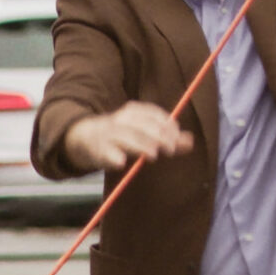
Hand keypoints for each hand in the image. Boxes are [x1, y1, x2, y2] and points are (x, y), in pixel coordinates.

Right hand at [64, 101, 193, 171]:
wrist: (85, 137)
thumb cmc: (122, 135)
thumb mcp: (145, 132)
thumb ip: (167, 137)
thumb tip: (190, 141)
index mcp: (133, 112)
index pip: (153, 115)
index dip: (167, 126)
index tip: (176, 140)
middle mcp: (120, 120)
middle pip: (141, 126)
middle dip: (158, 137)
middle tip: (169, 150)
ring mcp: (108, 134)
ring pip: (125, 137)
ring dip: (140, 145)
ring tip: (152, 155)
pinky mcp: (98, 149)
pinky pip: (106, 153)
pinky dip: (114, 157)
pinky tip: (122, 162)